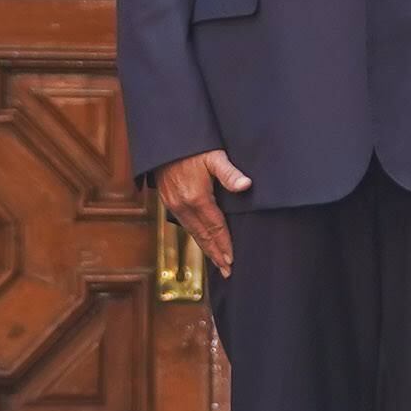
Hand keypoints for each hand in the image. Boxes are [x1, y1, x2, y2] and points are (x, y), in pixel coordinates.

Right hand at [154, 150, 252, 275]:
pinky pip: (183, 224)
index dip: (224, 244)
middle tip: (226, 271)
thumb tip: (246, 185)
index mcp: (197, 197)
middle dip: (216, 254)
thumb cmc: (192, 145)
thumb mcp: (214, 155)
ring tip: (216, 262)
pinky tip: (201, 240)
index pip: (215, 227)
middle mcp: (183, 204)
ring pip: (192, 232)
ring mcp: (173, 203)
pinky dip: (194, 236)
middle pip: (203, 235)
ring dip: (205, 248)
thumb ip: (229, 172)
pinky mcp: (167, 200)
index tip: (232, 260)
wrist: (164, 139)